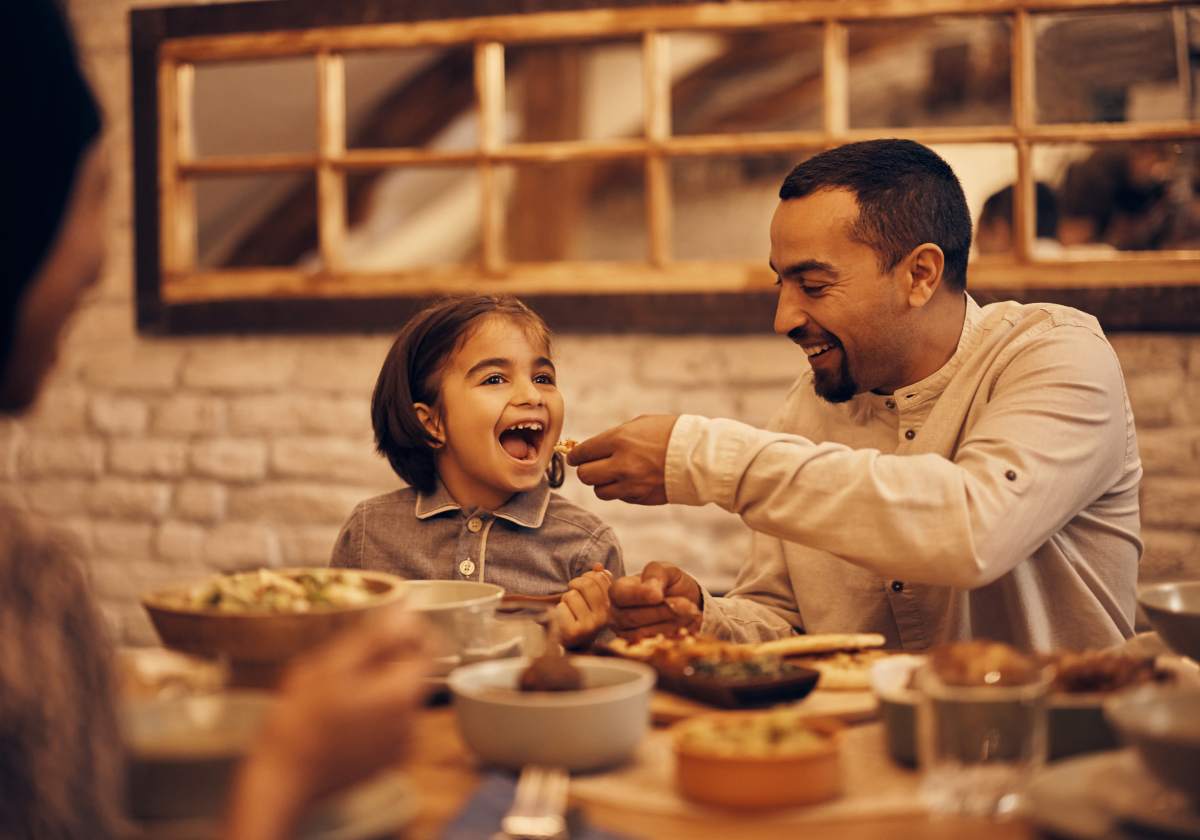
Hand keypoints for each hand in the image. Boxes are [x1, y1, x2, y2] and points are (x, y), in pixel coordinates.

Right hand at [222, 606, 433, 839]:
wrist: (282, 781)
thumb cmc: (300, 724)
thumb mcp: (332, 666)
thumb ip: (375, 636)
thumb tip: (405, 612)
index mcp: (402, 694)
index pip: (432, 647)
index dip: (413, 630)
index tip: (387, 628)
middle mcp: (412, 722)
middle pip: (414, 673)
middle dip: (387, 660)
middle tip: (347, 662)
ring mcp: (400, 745)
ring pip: (399, 698)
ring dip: (377, 687)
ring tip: (337, 692)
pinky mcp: (385, 761)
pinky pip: (389, 724)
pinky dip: (372, 713)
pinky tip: (339, 716)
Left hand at [559, 563, 613, 649]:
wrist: (571, 641)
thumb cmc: (581, 614)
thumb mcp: (593, 597)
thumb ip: (598, 580)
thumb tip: (598, 566)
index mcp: (611, 605)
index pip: (600, 577)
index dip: (587, 576)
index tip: (583, 586)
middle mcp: (604, 617)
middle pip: (586, 584)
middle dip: (574, 585)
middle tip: (573, 595)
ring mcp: (590, 626)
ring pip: (572, 595)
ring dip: (566, 599)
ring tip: (569, 609)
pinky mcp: (574, 632)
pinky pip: (562, 608)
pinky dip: (559, 609)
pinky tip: (563, 618)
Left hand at [568, 415, 678, 504]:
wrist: (699, 456)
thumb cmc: (670, 434)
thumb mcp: (639, 425)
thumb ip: (613, 437)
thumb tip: (592, 448)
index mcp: (619, 440)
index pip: (583, 453)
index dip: (575, 455)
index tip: (574, 456)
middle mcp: (621, 464)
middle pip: (585, 475)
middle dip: (586, 469)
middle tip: (592, 465)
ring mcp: (630, 484)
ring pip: (599, 491)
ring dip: (602, 483)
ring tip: (613, 474)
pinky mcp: (640, 498)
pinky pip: (619, 497)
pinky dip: (620, 490)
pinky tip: (631, 480)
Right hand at [608, 561, 701, 639]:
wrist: (685, 603)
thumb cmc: (670, 584)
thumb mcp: (666, 570)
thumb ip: (656, 573)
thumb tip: (652, 590)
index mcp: (618, 591)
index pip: (621, 595)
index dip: (639, 596)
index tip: (658, 595)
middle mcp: (617, 614)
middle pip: (633, 617)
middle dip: (661, 611)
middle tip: (686, 604)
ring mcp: (626, 633)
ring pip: (645, 633)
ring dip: (671, 624)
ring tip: (690, 613)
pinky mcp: (639, 648)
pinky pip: (655, 645)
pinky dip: (673, 636)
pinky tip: (687, 626)